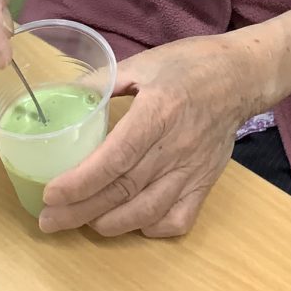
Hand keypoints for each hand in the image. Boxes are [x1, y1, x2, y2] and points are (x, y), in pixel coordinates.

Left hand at [40, 34, 262, 237]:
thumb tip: (64, 92)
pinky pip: (178, 219)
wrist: (242, 75)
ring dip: (109, 224)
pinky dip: (150, 228)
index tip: (51, 194)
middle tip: (49, 219)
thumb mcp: (144, 62)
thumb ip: (103, 79)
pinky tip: (130, 222)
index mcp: (159, 111)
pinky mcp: (206, 182)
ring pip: (146, 212)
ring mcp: (194, 169)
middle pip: (123, 190)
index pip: (115, 158)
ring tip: (80, 222)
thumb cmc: (190, 64)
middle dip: (80, 211)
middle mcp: (176, 146)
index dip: (80, 182)